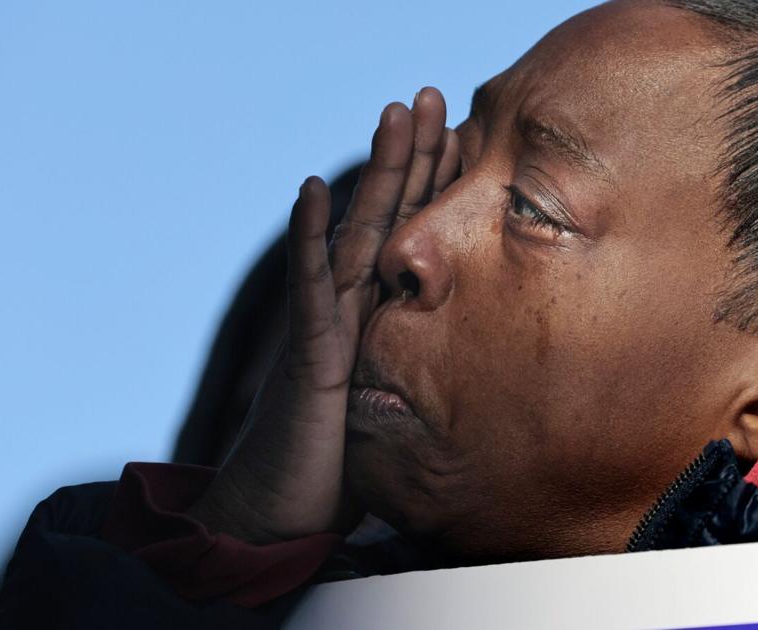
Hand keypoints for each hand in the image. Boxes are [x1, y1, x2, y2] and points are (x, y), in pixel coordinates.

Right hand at [187, 88, 460, 542]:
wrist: (281, 513)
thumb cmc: (335, 464)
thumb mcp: (396, 411)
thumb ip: (423, 378)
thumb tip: (475, 377)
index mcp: (378, 317)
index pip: (410, 237)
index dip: (432, 187)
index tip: (460, 136)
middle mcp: (352, 309)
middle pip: (386, 218)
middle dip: (410, 158)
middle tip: (427, 97)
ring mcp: (328, 325)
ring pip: (355, 234)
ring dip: (375, 173)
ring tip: (391, 113)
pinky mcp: (310, 355)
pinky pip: (309, 288)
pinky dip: (308, 238)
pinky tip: (313, 189)